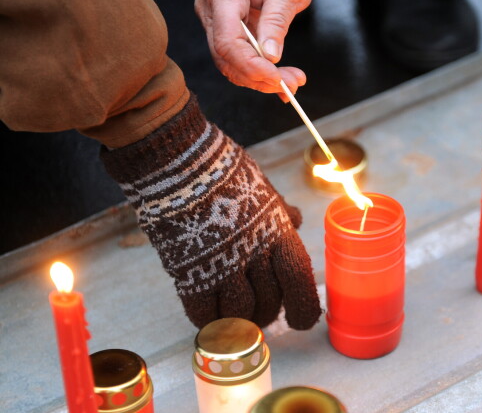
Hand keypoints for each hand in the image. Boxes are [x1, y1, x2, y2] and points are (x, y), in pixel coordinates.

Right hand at [101, 96, 321, 329]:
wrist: (176, 162)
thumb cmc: (222, 170)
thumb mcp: (262, 186)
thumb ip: (279, 211)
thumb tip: (295, 220)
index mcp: (278, 231)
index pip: (299, 280)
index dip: (303, 307)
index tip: (299, 320)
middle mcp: (254, 252)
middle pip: (269, 303)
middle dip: (266, 314)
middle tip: (259, 313)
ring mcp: (221, 264)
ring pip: (239, 314)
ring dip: (239, 320)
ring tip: (234, 315)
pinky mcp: (189, 273)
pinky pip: (204, 313)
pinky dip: (208, 319)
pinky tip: (207, 311)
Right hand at [195, 0, 310, 101]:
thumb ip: (278, 19)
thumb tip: (271, 55)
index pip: (227, 40)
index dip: (250, 65)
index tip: (276, 77)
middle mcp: (211, 10)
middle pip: (226, 58)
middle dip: (259, 78)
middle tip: (291, 85)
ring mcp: (214, 22)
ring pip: (230, 64)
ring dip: (260, 80)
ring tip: (292, 82)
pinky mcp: (223, 32)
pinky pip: (237, 59)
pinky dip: (258, 73)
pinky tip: (281, 81)